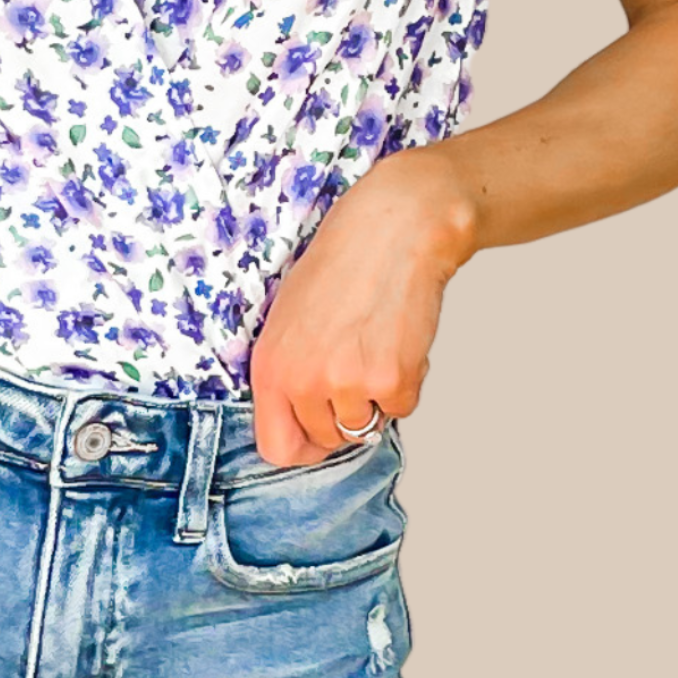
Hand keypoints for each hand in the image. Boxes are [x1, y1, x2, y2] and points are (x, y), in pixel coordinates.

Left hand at [248, 150, 477, 466]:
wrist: (393, 229)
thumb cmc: (342, 263)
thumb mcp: (288, 317)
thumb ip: (289, 372)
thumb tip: (301, 421)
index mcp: (270, 366)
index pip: (276, 447)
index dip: (302, 444)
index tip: (318, 432)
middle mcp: (303, 381)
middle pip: (328, 440)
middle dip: (345, 412)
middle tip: (355, 364)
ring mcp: (348, 384)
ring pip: (367, 426)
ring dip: (377, 396)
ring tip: (375, 344)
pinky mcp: (393, 380)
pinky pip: (402, 409)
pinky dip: (408, 382)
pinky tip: (398, 338)